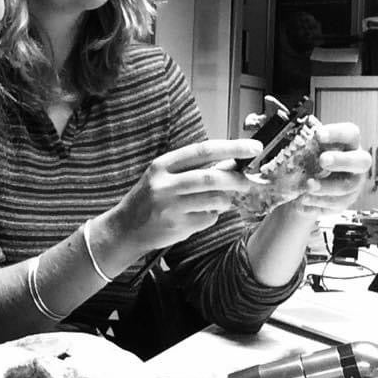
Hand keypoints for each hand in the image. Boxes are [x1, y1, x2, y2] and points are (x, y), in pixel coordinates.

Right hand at [109, 139, 260, 253]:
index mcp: (162, 165)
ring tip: (221, 201)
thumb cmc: (149, 200)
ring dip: (225, 200)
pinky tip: (201, 215)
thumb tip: (230, 162)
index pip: (202, 151)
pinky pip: (208, 218)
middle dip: (236, 179)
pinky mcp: (176, 226)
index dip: (231, 148)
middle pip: (211, 178)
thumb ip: (192, 169)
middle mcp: (164, 184)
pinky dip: (212, 216)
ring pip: (213, 200)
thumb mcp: (163, 177)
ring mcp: (169, 206)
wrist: (124, 229)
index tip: (253, 148)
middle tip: (248, 181)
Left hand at [294, 122, 371, 215]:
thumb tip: (293, 142)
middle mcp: (356, 164)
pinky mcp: (344, 202)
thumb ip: (306, 146)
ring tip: (307, 186)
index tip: (318, 135)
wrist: (305, 187)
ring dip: (326, 187)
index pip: (351, 134)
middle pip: (361, 161)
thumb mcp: (308, 151)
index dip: (337, 133)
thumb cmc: (310, 161)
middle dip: (342, 160)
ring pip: (347, 187)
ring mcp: (353, 184)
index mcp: (348, 144)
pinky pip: (335, 205)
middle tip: (323, 160)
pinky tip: (302, 201)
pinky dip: (317, 204)